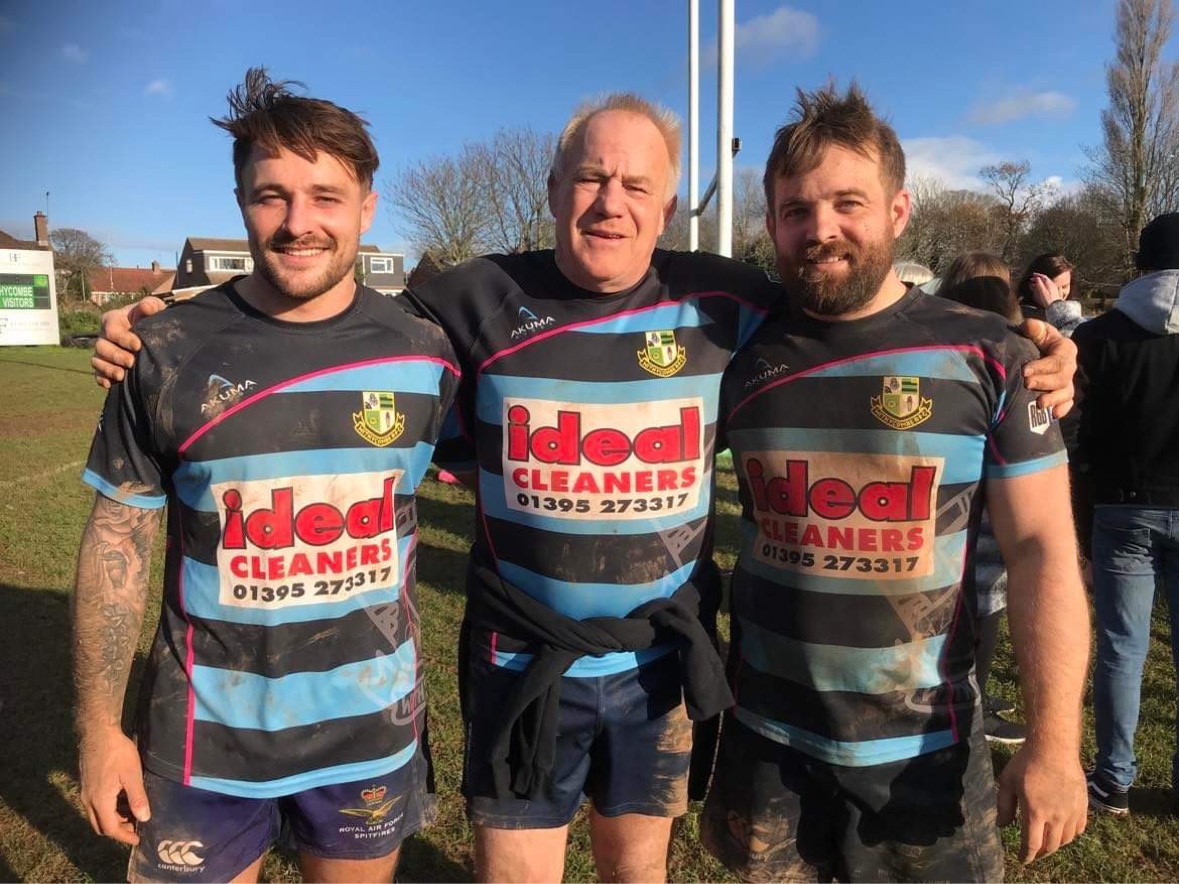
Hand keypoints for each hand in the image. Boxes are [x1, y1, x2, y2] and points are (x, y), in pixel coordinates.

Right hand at [78, 727, 150, 844]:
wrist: (97, 733)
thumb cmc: (117, 752)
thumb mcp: (132, 775)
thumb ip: (137, 798)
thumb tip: (144, 818)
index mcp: (100, 801)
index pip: (110, 828)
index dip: (124, 836)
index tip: (137, 840)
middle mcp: (88, 801)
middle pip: (100, 825)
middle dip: (117, 830)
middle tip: (135, 827)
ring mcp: (85, 793)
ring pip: (96, 816)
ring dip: (112, 820)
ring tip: (132, 814)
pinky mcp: (86, 785)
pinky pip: (94, 806)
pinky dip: (107, 810)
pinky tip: (121, 800)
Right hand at [92, 296, 166, 387]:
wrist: (153, 331)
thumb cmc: (151, 317)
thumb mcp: (154, 307)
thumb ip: (150, 305)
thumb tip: (146, 307)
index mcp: (113, 319)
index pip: (111, 329)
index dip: (123, 338)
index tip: (138, 346)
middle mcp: (104, 335)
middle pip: (101, 346)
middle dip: (116, 356)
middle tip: (131, 362)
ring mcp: (103, 351)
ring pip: (97, 360)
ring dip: (108, 369)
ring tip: (122, 376)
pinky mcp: (105, 365)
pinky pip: (97, 373)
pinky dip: (102, 379)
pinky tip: (110, 385)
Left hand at [997, 746, 1086, 863]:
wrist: (1053, 748)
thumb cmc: (1026, 763)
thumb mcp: (1007, 782)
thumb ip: (1004, 805)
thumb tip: (1001, 825)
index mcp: (1035, 812)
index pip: (1032, 844)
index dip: (1027, 855)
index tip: (1023, 858)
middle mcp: (1056, 816)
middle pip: (1051, 846)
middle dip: (1041, 852)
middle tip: (1034, 852)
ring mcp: (1071, 811)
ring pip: (1066, 840)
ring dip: (1056, 845)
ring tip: (1048, 843)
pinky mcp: (1082, 805)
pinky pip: (1079, 828)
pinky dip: (1071, 835)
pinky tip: (1064, 832)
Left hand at [1020, 319, 1076, 418]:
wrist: (1040, 348)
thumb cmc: (1037, 338)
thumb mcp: (1037, 330)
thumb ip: (1034, 328)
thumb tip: (1028, 326)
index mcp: (1065, 349)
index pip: (1057, 360)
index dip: (1042, 367)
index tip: (1025, 371)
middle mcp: (1070, 366)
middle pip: (1062, 378)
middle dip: (1045, 382)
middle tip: (1027, 384)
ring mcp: (1068, 381)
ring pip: (1066, 392)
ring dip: (1054, 399)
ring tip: (1040, 404)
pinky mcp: (1064, 393)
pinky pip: (1068, 403)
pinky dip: (1062, 409)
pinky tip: (1053, 415)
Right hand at [1029, 273, 1063, 308]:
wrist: (1055, 305)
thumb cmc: (1048, 299)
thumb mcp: (1041, 290)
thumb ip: (1039, 283)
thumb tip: (1037, 278)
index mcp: (1049, 283)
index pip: (1043, 276)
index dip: (1038, 275)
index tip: (1033, 275)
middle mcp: (1052, 285)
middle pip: (1044, 279)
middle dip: (1038, 279)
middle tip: (1032, 280)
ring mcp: (1053, 288)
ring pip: (1046, 283)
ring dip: (1040, 283)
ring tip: (1035, 285)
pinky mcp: (1053, 293)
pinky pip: (1047, 287)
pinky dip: (1042, 286)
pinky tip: (1040, 289)